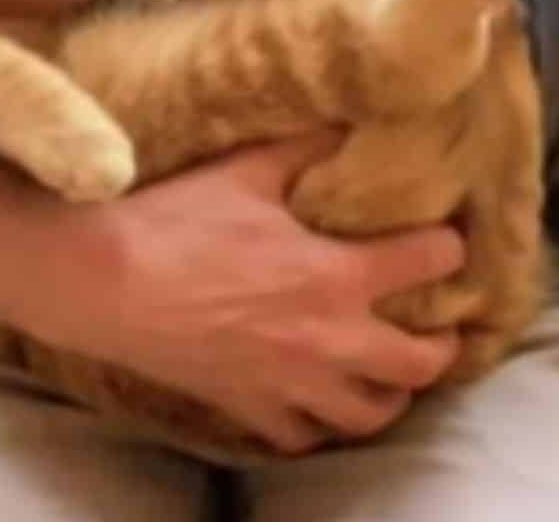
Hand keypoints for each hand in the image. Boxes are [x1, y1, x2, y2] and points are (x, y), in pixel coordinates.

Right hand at [29, 134, 463, 454]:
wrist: (109, 281)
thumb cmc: (176, 220)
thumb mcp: (243, 170)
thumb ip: (301, 148)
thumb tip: (342, 123)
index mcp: (334, 274)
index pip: (425, 263)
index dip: (447, 249)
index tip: (449, 242)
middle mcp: (327, 338)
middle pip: (418, 363)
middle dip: (442, 347)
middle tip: (441, 330)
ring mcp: (289, 381)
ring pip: (369, 414)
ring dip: (390, 395)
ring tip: (389, 375)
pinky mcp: (248, 404)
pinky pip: (301, 436)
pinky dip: (317, 423)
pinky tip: (314, 402)